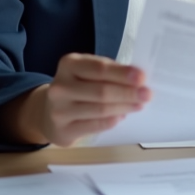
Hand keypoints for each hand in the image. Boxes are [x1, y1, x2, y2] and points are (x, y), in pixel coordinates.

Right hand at [14, 53, 150, 146]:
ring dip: (124, 107)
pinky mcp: (63, 130)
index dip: (122, 73)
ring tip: (139, 105)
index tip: (142, 77)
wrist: (48, 111)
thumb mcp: (86, 72)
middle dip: (128, 92)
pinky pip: (95, 125)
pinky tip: (122, 116)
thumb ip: (108, 72)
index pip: (99, 68)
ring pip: (100, 109)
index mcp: (69, 64)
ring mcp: (59, 109)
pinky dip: (112, 121)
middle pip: (101, 91)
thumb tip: (138, 80)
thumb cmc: (76, 87)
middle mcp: (60, 86)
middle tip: (147, 94)